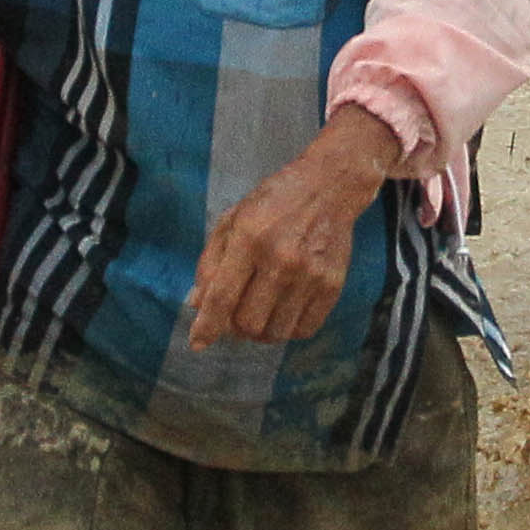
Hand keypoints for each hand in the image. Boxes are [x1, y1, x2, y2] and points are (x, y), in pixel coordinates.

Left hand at [183, 107, 399, 350]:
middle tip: (236, 315)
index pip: (222, 296)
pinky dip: (288, 329)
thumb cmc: (274, 202)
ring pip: (275, 332)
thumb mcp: (233, 220)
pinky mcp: (332, 285)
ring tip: (260, 313)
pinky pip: (304, 329)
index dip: (207, 326)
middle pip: (248, 322)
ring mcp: (310, 275)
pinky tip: (283, 311)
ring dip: (261, 331)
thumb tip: (197, 305)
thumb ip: (211, 262)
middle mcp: (281, 260)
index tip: (198, 343)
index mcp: (250, 239)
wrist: (329, 187)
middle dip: (235, 326)